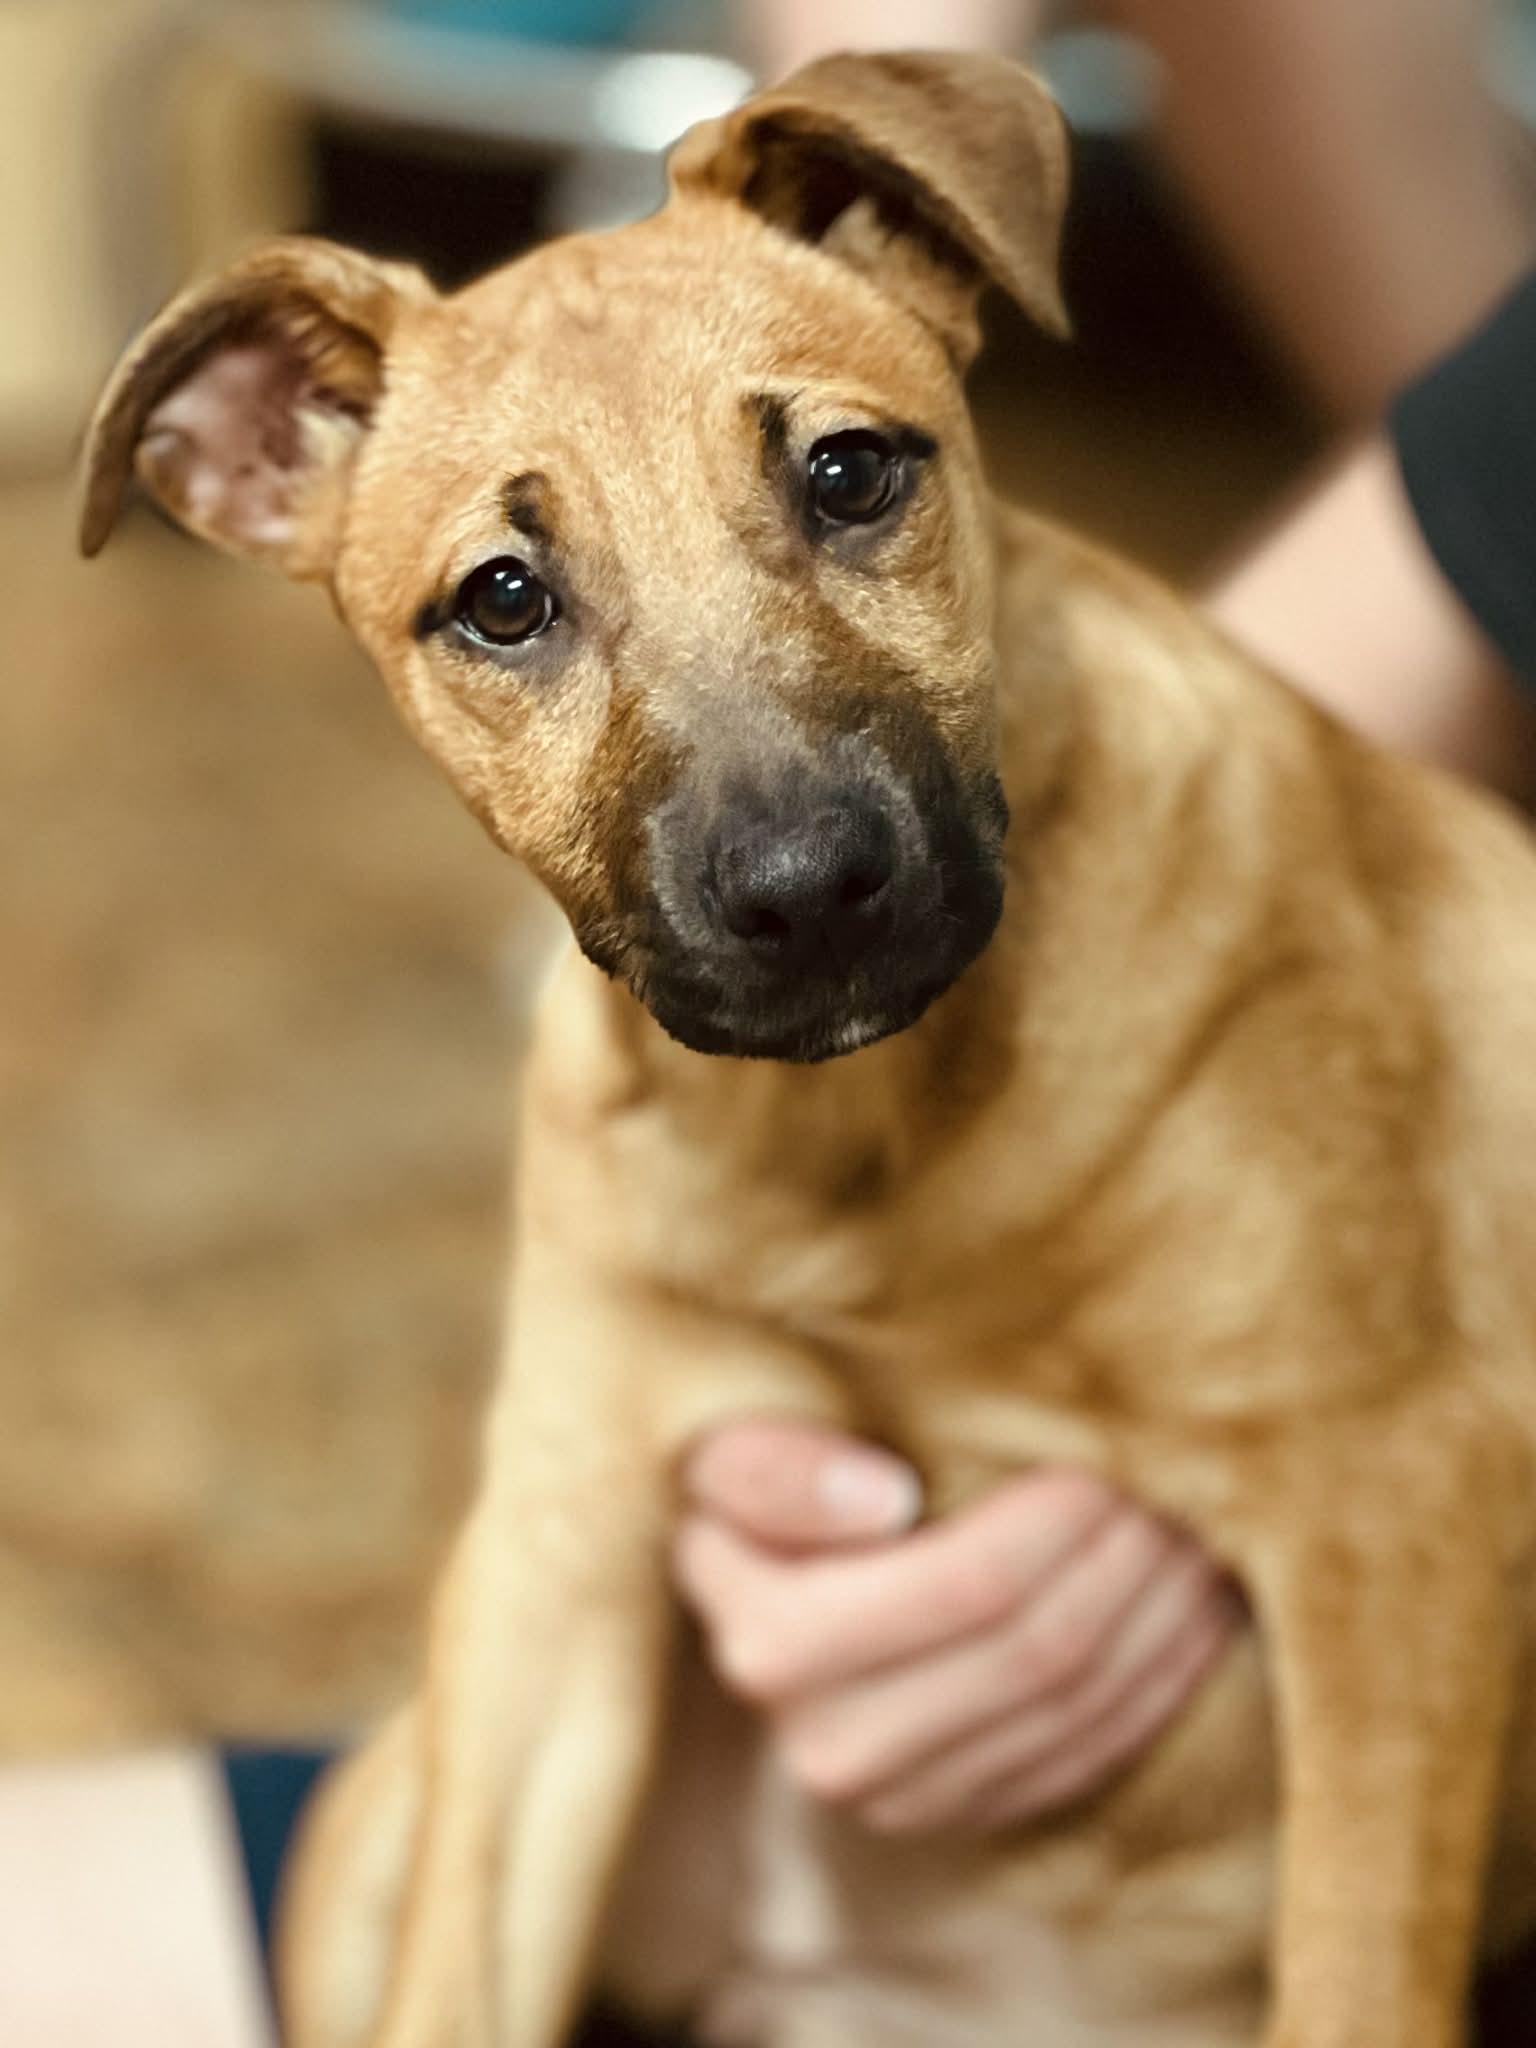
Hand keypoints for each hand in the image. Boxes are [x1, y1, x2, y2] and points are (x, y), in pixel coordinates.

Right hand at [676, 1420, 1240, 1833]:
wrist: (748, 1590)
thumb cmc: (752, 1494)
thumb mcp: (727, 1453)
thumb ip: (775, 1466)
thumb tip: (884, 1499)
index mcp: (775, 1647)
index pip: (967, 1583)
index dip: (1061, 1515)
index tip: (1112, 1441)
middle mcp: (833, 1748)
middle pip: (1040, 1650)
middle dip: (1128, 1553)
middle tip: (1176, 1470)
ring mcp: (904, 1798)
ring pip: (1080, 1706)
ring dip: (1160, 1611)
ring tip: (1193, 1520)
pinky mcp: (964, 1814)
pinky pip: (1092, 1754)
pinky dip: (1161, 1675)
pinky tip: (1192, 1602)